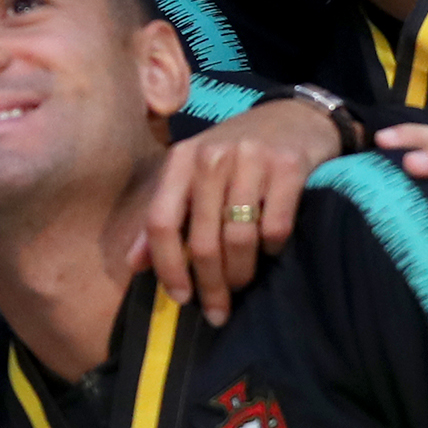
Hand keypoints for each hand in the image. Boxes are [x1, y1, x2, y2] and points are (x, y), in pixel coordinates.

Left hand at [144, 97, 340, 324]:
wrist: (293, 116)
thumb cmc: (236, 152)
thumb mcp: (193, 174)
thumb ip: (165, 215)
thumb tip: (134, 265)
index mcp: (181, 159)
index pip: (161, 221)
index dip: (167, 266)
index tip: (181, 298)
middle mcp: (211, 156)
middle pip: (202, 239)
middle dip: (210, 285)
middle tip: (218, 310)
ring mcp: (251, 159)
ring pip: (238, 239)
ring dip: (240, 274)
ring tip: (242, 284)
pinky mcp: (289, 167)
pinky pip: (275, 228)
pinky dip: (272, 250)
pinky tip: (271, 251)